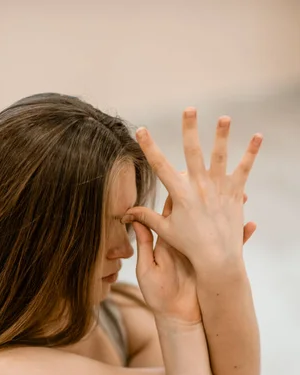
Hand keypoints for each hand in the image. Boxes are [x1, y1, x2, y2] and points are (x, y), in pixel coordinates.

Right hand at [122, 109, 261, 271]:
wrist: (216, 258)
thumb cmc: (189, 246)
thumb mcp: (165, 230)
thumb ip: (146, 217)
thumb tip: (125, 214)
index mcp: (179, 194)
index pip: (160, 166)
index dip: (148, 146)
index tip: (141, 129)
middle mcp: (198, 187)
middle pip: (192, 152)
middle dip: (189, 129)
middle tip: (189, 109)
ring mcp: (217, 188)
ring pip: (220, 156)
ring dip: (222, 135)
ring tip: (224, 117)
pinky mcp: (234, 193)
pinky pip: (243, 169)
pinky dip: (251, 153)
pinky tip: (257, 137)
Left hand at [130, 190, 254, 321]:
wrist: (176, 317)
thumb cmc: (157, 295)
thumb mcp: (147, 268)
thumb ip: (144, 244)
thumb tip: (133, 218)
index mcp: (168, 242)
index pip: (172, 213)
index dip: (179, 195)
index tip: (185, 177)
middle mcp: (186, 243)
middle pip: (198, 214)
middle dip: (208, 198)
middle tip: (219, 180)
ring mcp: (201, 252)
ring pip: (216, 227)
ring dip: (229, 214)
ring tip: (243, 199)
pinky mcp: (213, 263)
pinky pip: (230, 248)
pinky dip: (241, 238)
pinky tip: (251, 226)